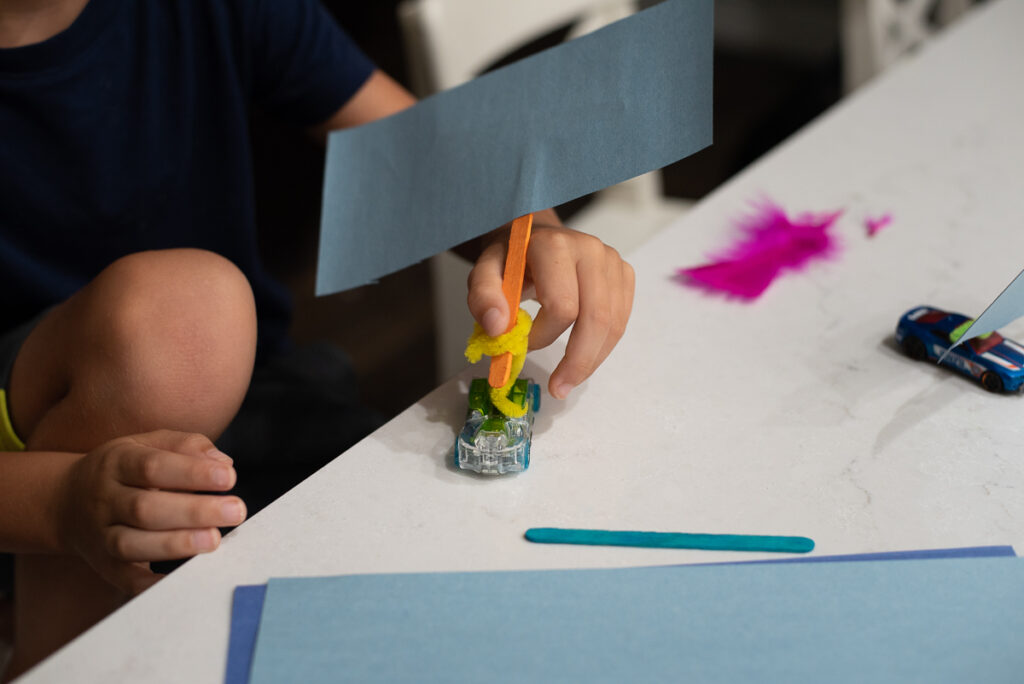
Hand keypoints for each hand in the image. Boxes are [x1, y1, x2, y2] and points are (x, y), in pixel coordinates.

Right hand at [55, 430, 245, 594]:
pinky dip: (156, 583)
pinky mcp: (105, 566)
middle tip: (235, 511)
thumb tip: (223, 463)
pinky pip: (127, 579)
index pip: (153, 466)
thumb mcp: (148, 444)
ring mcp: (100, 535)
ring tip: (214, 540)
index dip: (192, 473)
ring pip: (131, 544)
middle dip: (194, 511)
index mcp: (117, 462)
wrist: (67, 502)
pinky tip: (187, 577)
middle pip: (145, 508)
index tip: (229, 478)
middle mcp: (105, 499)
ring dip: (175, 545)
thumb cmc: (126, 470)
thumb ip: (186, 446)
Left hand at [468, 218, 634, 398]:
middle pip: (596, 318)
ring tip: (568, 381)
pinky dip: (602, 347)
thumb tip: (497, 328)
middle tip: (558, 390)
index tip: (522, 346)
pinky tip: (583, 358)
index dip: (542, 336)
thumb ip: (483, 297)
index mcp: (554, 245)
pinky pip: (621, 320)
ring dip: (592, 360)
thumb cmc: (510, 260)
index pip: (562, 305)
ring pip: (614, 324)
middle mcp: (590, 249)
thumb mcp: (484, 273)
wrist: (534, 238)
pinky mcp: (624, 274)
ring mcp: (612, 261)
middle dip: (578, 361)